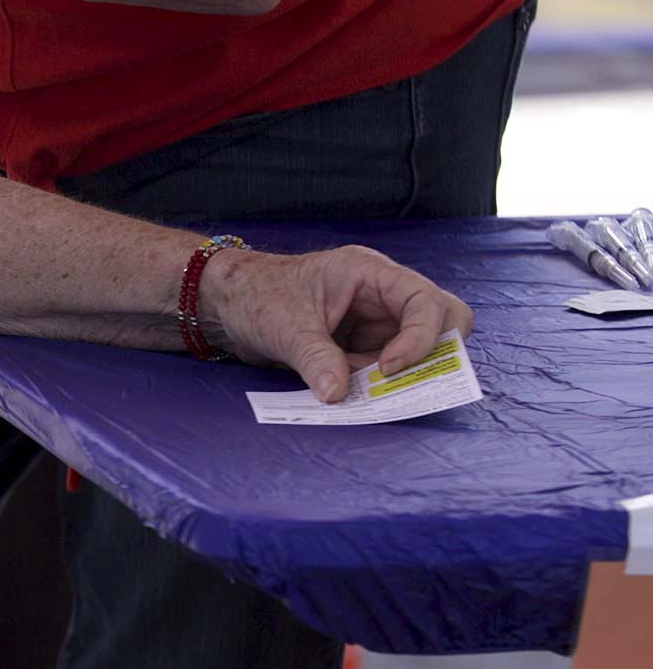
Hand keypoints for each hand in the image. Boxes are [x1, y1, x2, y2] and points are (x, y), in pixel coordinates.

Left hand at [204, 246, 473, 402]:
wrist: (227, 306)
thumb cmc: (255, 297)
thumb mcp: (283, 327)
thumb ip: (314, 359)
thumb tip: (338, 396)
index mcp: (369, 273)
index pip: (424, 301)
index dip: (420, 338)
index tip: (388, 370)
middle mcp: (381, 296)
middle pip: (442, 320)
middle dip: (430, 355)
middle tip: (399, 383)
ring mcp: (375, 322)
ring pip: (417, 352)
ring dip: (397, 378)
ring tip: (358, 392)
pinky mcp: (362, 347)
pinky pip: (385, 371)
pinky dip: (375, 388)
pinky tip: (347, 394)